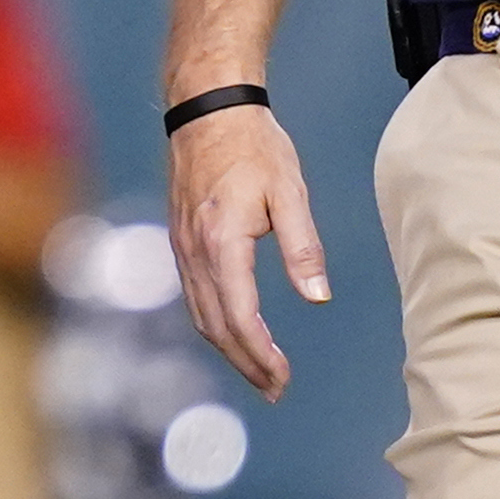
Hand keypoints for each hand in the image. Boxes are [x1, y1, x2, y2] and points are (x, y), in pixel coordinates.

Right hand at [172, 103, 328, 400]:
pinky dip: (215, 324)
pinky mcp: (181, 241)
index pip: (240, 316)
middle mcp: (195, 251)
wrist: (207, 109)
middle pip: (217, 326)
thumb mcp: (289, 192)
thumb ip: (303, 248)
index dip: (261, 354)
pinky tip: (234, 333)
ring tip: (259, 373)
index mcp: (222, 242)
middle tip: (275, 389)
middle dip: (245, 364)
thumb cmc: (253, 145)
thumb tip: (318, 298)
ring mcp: (183, 248)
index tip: (283, 378)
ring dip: (229, 350)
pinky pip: (195, 296)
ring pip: (201, 315)